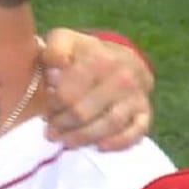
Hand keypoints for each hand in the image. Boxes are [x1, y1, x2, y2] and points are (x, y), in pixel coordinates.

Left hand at [39, 29, 153, 151]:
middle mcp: (122, 77)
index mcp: (100, 59)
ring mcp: (136, 95)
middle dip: (62, 124)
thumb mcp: (64, 41)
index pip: (68, 93)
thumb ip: (56, 49)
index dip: (52, 106)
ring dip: (83, 137)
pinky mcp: (145, 112)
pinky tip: (100, 146)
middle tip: (50, 130)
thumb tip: (56, 63)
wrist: (117, 58)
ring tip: (64, 141)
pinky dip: (119, 142)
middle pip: (84, 112)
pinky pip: (136, 131)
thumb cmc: (82, 53)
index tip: (43, 110)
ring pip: (108, 124)